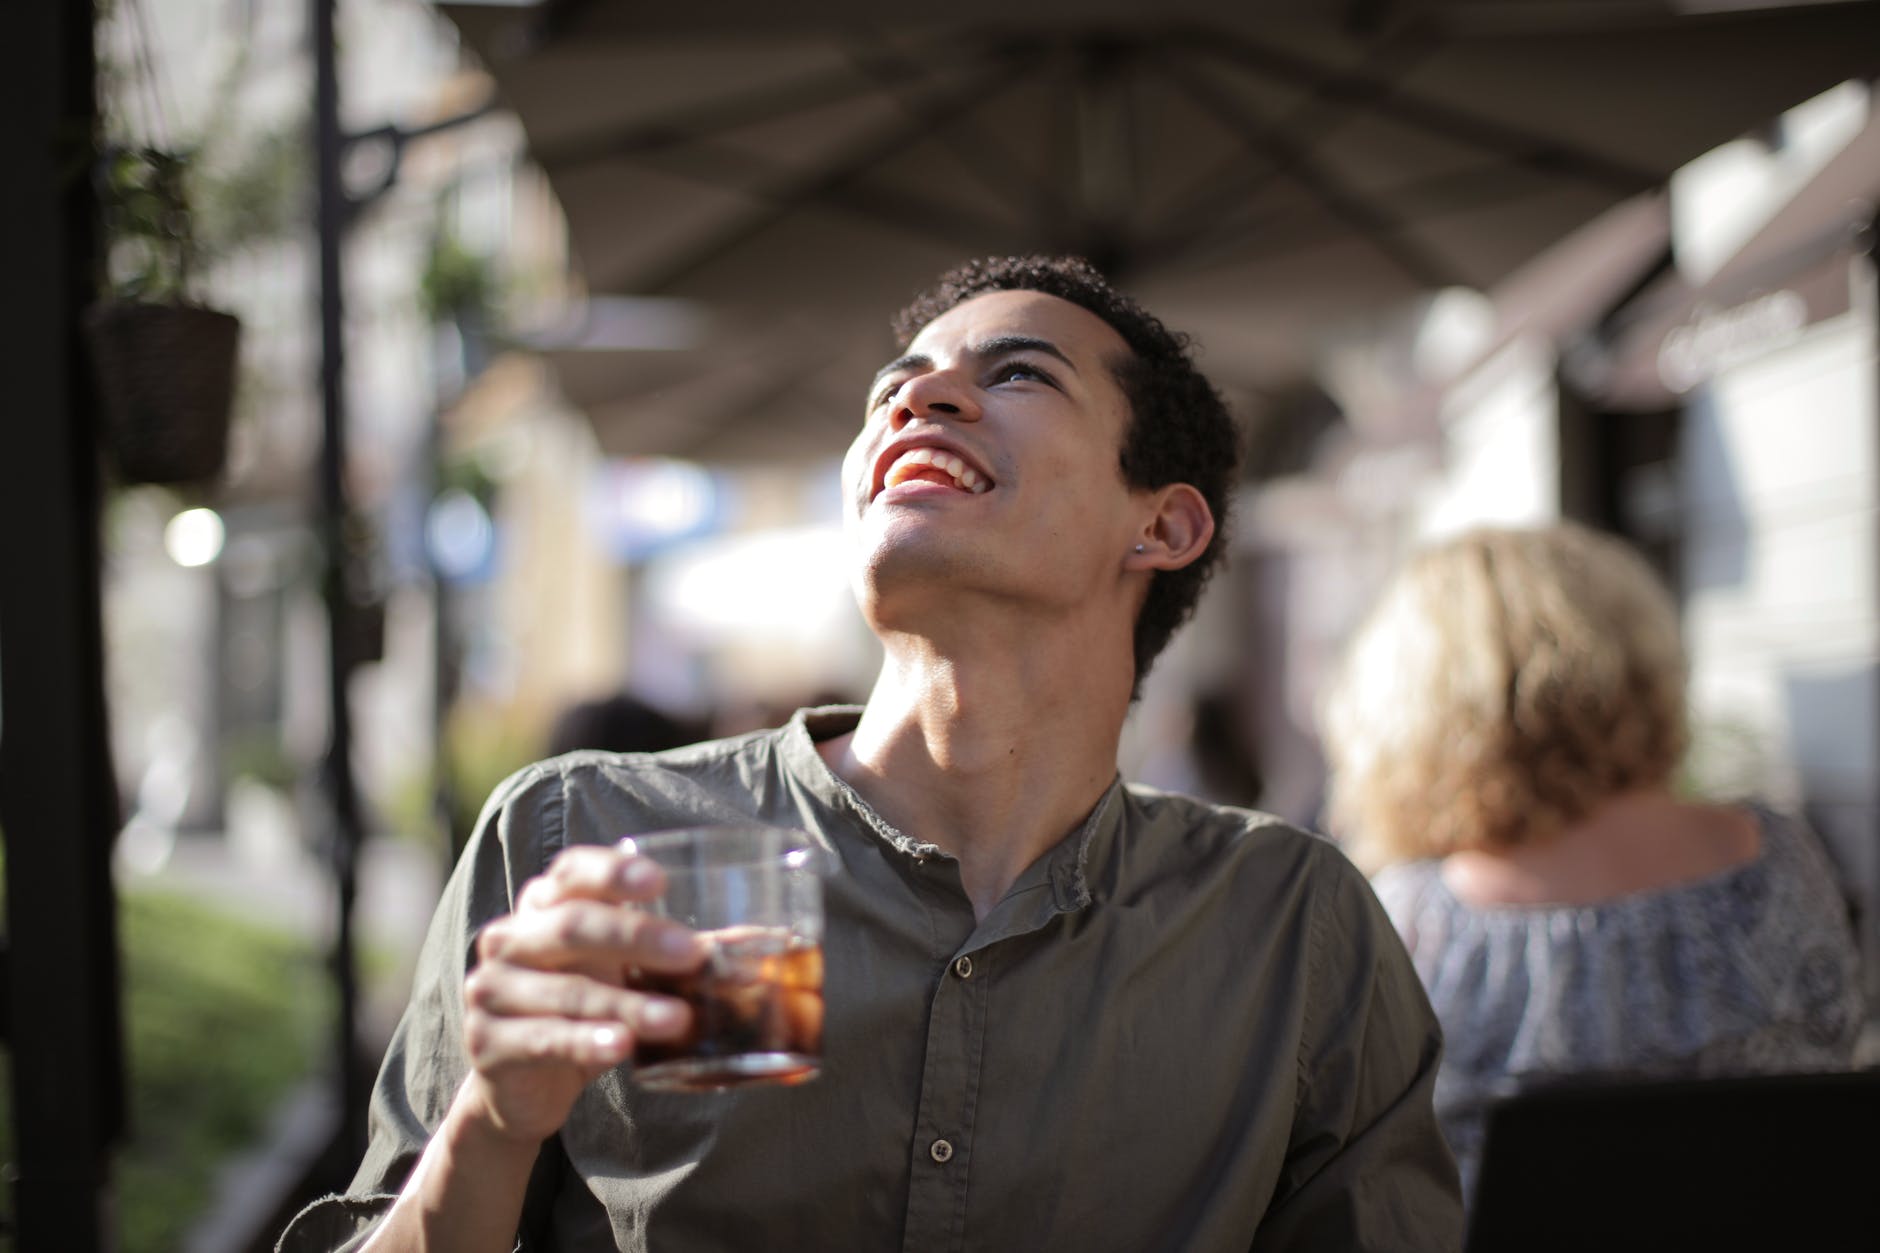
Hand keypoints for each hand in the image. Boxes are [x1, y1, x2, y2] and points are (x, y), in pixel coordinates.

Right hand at [458, 841, 705, 1144]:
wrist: (517, 1087)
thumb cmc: (583, 1009)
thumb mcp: (623, 973)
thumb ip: (679, 954)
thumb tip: (768, 943)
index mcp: (542, 906)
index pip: (571, 872)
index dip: (612, 873)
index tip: (660, 880)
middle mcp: (510, 939)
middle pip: (573, 926)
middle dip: (636, 937)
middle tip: (692, 954)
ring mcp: (491, 990)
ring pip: (566, 990)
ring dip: (627, 1003)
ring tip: (677, 1018)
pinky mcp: (488, 1043)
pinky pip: (544, 1039)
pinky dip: (586, 1042)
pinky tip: (621, 1048)